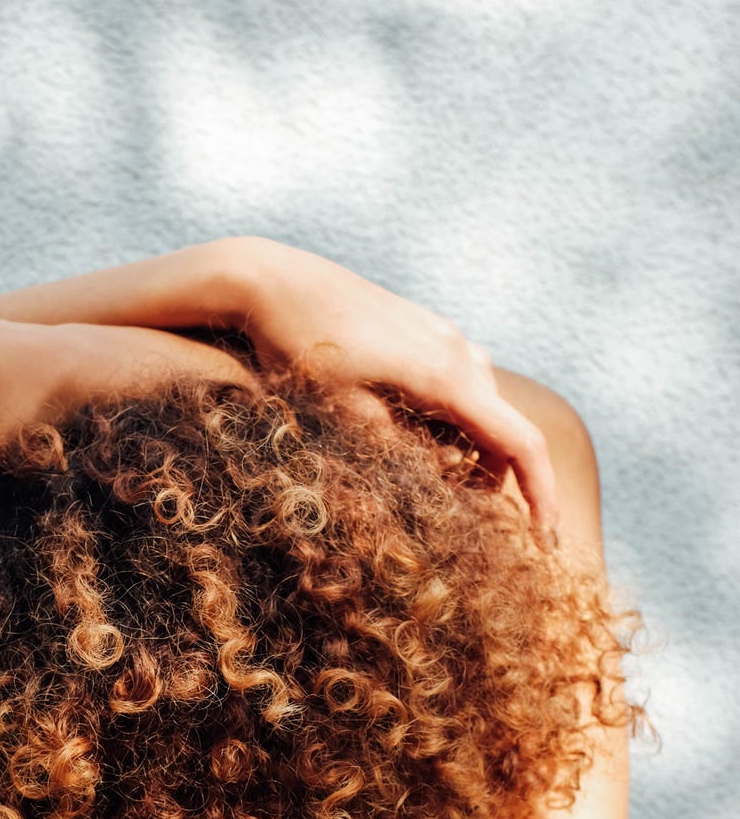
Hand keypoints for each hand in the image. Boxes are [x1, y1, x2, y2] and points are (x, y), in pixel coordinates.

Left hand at [237, 239, 558, 531]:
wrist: (271, 281)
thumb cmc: (300, 349)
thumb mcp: (344, 413)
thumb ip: (400, 448)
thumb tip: (445, 471)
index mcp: (446, 376)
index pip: (520, 443)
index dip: (541, 494)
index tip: (547, 538)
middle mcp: (458, 350)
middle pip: (503, 429)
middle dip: (494, 478)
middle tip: (461, 518)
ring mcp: (444, 334)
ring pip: (480, 407)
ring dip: (469, 449)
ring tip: (426, 479)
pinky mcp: (424, 329)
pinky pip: (458, 383)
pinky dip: (452, 420)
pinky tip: (409, 433)